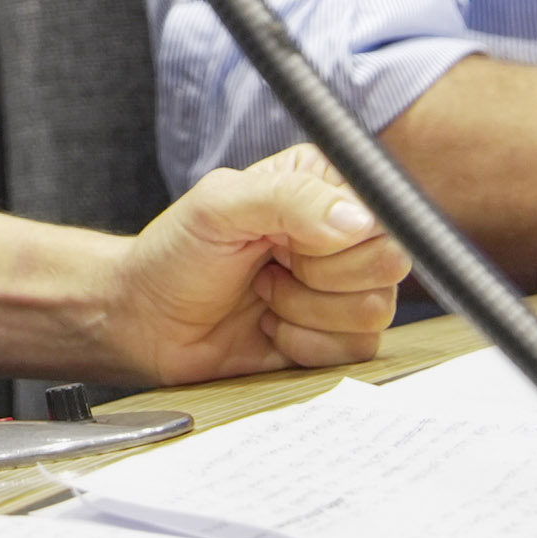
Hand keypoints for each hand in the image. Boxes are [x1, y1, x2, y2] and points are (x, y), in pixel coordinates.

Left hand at [103, 142, 405, 382]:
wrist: (147, 319)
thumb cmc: (176, 253)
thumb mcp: (218, 207)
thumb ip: (287, 198)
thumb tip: (357, 218)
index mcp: (321, 186)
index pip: (381, 210)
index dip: (337, 236)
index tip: (286, 241)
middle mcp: (342, 234)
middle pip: (388, 264)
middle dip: (317, 276)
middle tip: (268, 267)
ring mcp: (343, 289)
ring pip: (375, 311)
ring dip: (305, 311)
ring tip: (263, 294)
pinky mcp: (337, 338)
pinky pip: (356, 351)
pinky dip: (304, 344)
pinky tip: (270, 326)